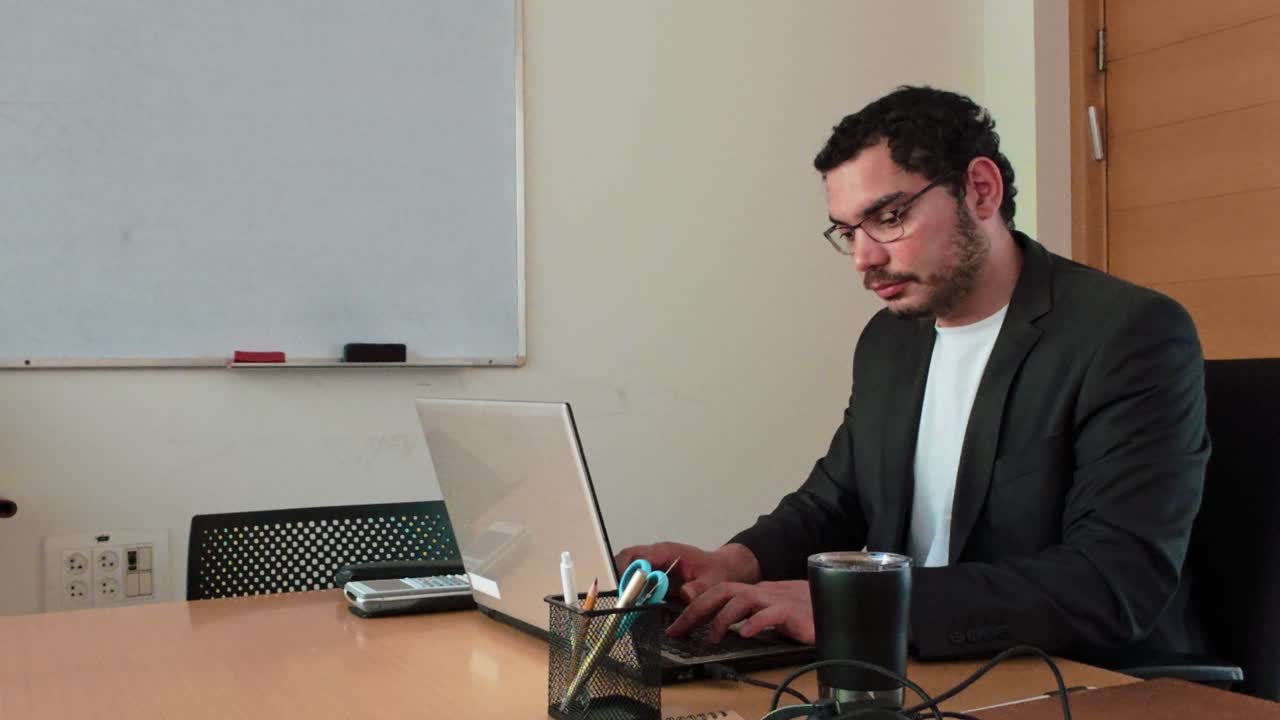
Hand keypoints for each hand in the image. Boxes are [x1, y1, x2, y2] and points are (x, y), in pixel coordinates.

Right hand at [613, 542, 759, 601]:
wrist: (723, 569)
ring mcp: (654, 563)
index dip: (626, 573)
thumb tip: (686, 594)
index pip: (637, 556)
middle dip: (619, 579)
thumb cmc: (717, 572)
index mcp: (668, 552)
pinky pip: (635, 577)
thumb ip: (701, 589)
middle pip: (626, 560)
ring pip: (628, 568)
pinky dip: (631, 590)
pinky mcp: (654, 573)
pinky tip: (633, 607)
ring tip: (624, 607)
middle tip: (619, 602)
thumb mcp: (713, 582)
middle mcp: (656, 555)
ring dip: (624, 586)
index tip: (623, 592)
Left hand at [666, 580, 814, 644]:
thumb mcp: (767, 611)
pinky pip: (772, 614)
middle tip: (678, 630)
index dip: (693, 609)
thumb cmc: (801, 610)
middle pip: (722, 592)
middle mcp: (760, 592)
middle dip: (696, 610)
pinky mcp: (793, 612)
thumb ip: (746, 615)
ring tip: (711, 638)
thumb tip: (717, 628)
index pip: (716, 594)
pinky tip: (745, 634)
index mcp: (752, 592)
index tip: (673, 629)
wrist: (833, 604)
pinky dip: (757, 622)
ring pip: (743, 599)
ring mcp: (776, 600)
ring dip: (723, 618)